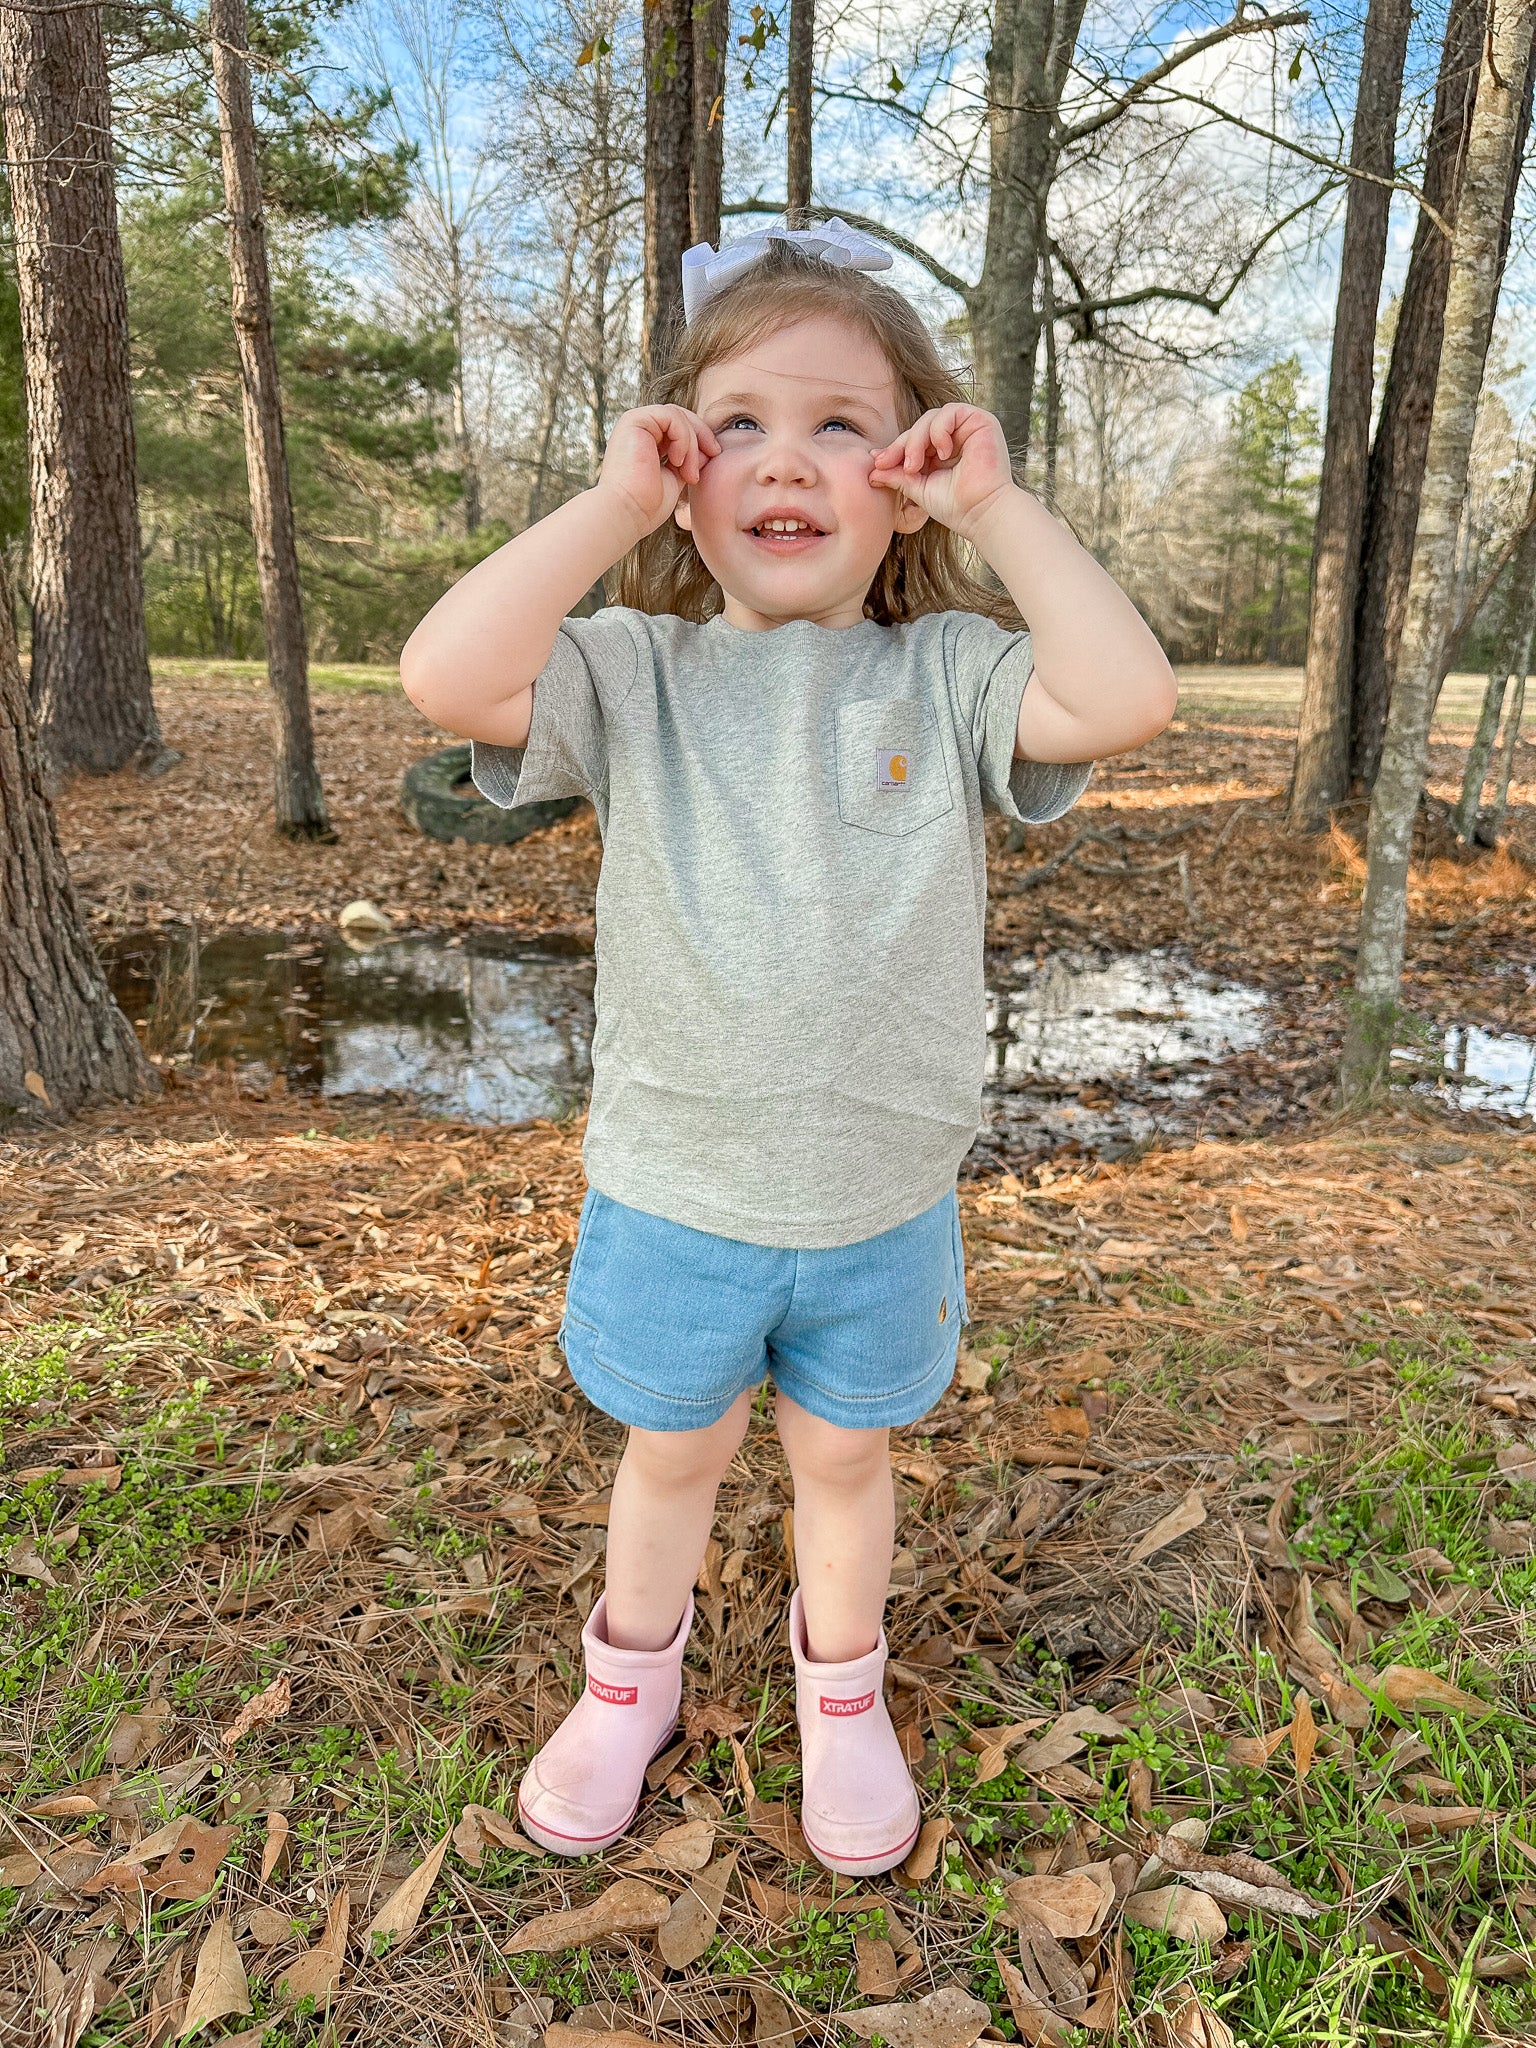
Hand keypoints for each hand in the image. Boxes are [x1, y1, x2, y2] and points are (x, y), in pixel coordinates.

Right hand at [597, 406, 720, 538]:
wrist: (627, 513)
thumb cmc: (647, 506)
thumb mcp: (675, 478)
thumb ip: (687, 461)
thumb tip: (708, 449)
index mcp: (647, 440)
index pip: (680, 426)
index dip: (701, 438)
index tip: (712, 458)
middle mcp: (639, 428)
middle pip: (681, 416)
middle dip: (702, 434)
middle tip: (712, 455)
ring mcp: (635, 422)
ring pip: (678, 416)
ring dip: (692, 443)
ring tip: (689, 473)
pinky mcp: (634, 420)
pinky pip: (671, 416)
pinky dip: (682, 437)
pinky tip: (677, 461)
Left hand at [869, 404, 1015, 540]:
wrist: (981, 513)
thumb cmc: (955, 506)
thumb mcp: (918, 488)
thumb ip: (897, 476)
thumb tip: (871, 472)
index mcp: (943, 452)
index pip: (913, 440)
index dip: (894, 449)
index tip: (878, 463)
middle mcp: (956, 437)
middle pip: (920, 426)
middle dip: (902, 445)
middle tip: (891, 465)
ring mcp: (968, 428)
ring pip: (931, 418)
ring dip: (916, 440)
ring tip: (914, 466)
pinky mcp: (980, 421)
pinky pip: (950, 412)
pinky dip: (939, 431)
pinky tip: (941, 454)